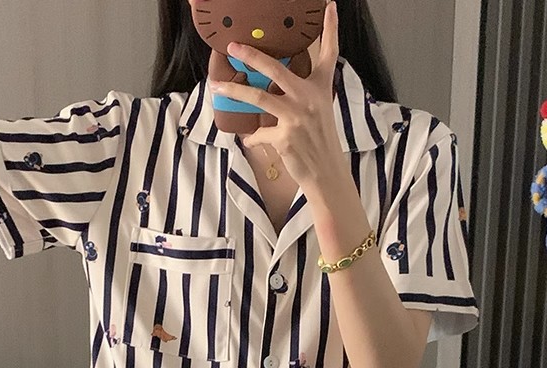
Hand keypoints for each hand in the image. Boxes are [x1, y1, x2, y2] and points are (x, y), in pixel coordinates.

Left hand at [208, 1, 347, 190]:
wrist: (326, 172)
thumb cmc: (320, 141)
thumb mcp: (318, 110)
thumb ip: (299, 94)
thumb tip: (273, 86)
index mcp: (319, 88)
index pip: (328, 53)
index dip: (330, 28)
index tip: (328, 5)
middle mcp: (308, 98)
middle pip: (275, 70)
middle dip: (252, 55)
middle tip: (233, 47)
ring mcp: (295, 117)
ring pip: (258, 98)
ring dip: (234, 91)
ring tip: (217, 86)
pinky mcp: (284, 137)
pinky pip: (259, 133)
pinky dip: (252, 138)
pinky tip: (249, 140)